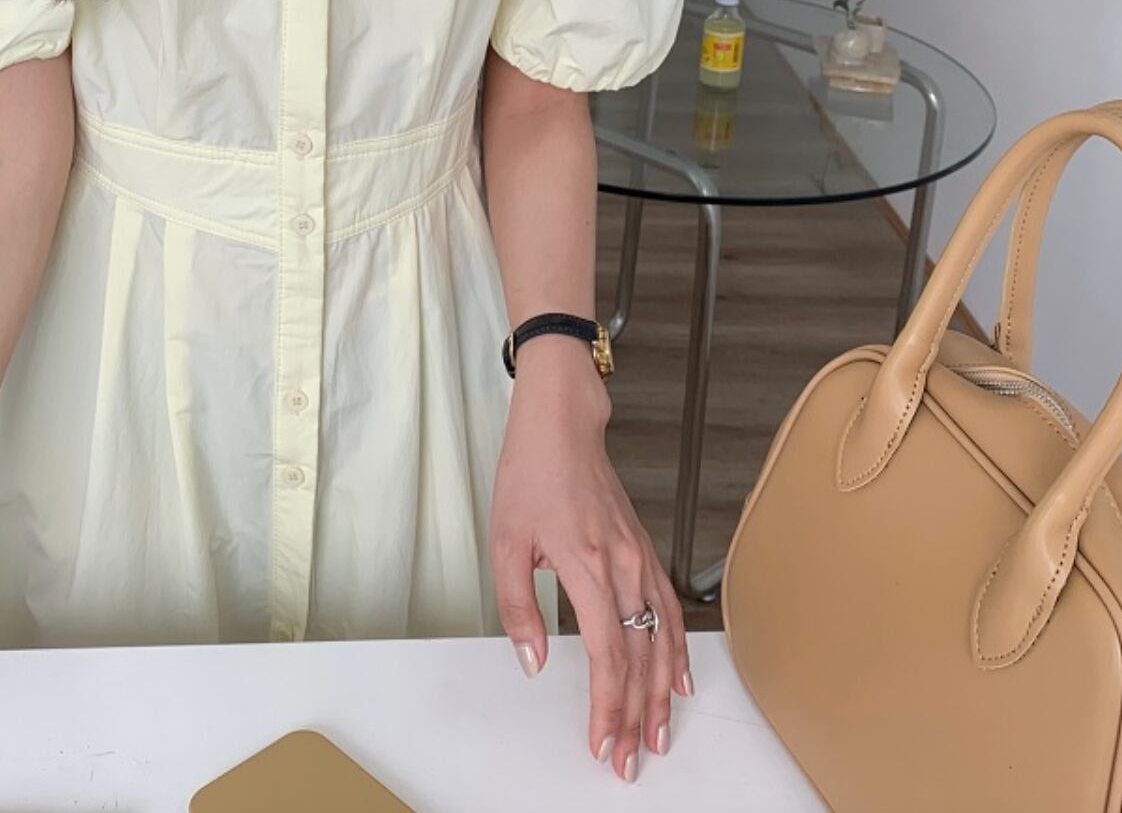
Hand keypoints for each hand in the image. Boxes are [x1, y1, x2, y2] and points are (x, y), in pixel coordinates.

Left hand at [489, 334, 690, 783]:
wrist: (562, 426)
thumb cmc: (531, 473)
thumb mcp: (505, 540)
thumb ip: (519, 607)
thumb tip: (534, 661)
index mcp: (586, 564)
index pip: (607, 653)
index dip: (608, 705)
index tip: (603, 740)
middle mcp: (622, 564)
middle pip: (639, 655)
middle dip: (636, 714)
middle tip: (632, 757)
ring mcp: (639, 556)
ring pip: (660, 638)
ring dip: (661, 693)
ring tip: (658, 734)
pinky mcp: (642, 549)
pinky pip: (668, 608)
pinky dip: (677, 649)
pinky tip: (678, 678)